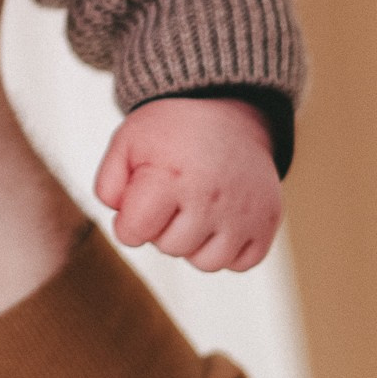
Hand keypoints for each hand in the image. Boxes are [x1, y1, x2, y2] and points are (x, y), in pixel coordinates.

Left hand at [93, 97, 281, 272]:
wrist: (230, 114)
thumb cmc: (173, 133)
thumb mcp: (128, 141)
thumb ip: (108, 184)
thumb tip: (120, 219)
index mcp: (172, 178)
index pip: (133, 233)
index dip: (128, 220)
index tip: (139, 198)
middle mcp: (212, 200)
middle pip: (169, 248)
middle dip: (163, 227)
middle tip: (173, 194)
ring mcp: (245, 214)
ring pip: (206, 263)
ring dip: (195, 242)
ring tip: (196, 206)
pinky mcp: (268, 223)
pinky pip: (240, 263)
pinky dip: (229, 248)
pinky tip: (221, 218)